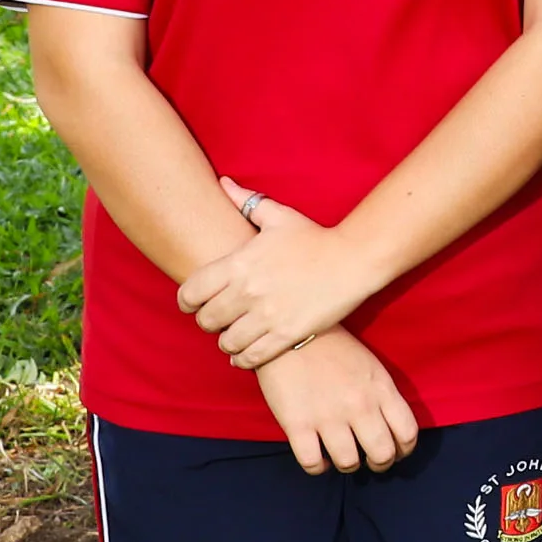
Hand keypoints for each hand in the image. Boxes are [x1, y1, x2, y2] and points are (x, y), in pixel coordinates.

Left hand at [179, 186, 374, 367]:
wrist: (354, 259)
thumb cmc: (315, 237)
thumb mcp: (279, 216)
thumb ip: (246, 202)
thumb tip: (223, 183)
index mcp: (239, 263)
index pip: (190, 293)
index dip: (187, 301)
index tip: (194, 303)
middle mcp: (247, 292)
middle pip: (205, 321)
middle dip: (208, 321)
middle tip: (219, 318)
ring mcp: (267, 316)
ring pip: (226, 342)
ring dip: (226, 340)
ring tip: (235, 334)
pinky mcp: (286, 334)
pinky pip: (251, 357)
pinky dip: (242, 358)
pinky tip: (244, 353)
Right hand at [254, 330, 419, 476]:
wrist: (290, 335)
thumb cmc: (333, 349)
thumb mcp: (371, 367)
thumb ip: (383, 396)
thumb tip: (390, 428)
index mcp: (381, 389)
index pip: (407, 433)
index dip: (404, 450)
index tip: (396, 452)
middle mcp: (360, 406)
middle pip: (382, 455)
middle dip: (380, 464)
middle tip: (370, 461)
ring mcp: (328, 417)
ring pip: (349, 463)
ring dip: (348, 465)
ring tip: (342, 457)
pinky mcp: (298, 425)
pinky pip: (313, 463)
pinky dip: (318, 467)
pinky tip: (318, 458)